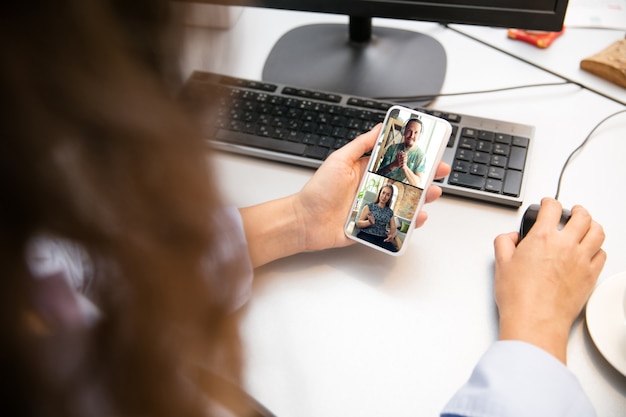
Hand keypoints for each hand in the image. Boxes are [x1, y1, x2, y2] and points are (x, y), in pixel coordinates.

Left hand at [294, 124, 449, 250]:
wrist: (305, 221)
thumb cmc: (318, 191)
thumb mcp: (339, 160)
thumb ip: (361, 145)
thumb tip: (379, 128)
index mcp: (366, 170)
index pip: (395, 160)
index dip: (413, 155)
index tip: (430, 151)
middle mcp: (373, 187)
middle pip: (405, 181)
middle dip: (425, 176)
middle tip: (439, 172)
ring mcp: (375, 206)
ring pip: (405, 202)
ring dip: (422, 197)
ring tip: (433, 193)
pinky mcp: (374, 225)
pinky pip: (396, 222)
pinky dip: (410, 221)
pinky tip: (418, 216)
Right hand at [494, 198, 605, 362]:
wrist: (535, 321)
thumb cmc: (519, 297)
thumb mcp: (501, 264)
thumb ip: (504, 243)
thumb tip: (510, 238)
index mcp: (543, 237)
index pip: (552, 208)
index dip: (549, 202)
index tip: (548, 204)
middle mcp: (566, 245)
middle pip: (582, 216)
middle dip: (577, 210)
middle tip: (572, 211)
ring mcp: (581, 260)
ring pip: (598, 233)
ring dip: (592, 225)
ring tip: (587, 226)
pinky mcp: (590, 276)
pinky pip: (602, 255)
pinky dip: (598, 249)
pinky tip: (591, 251)